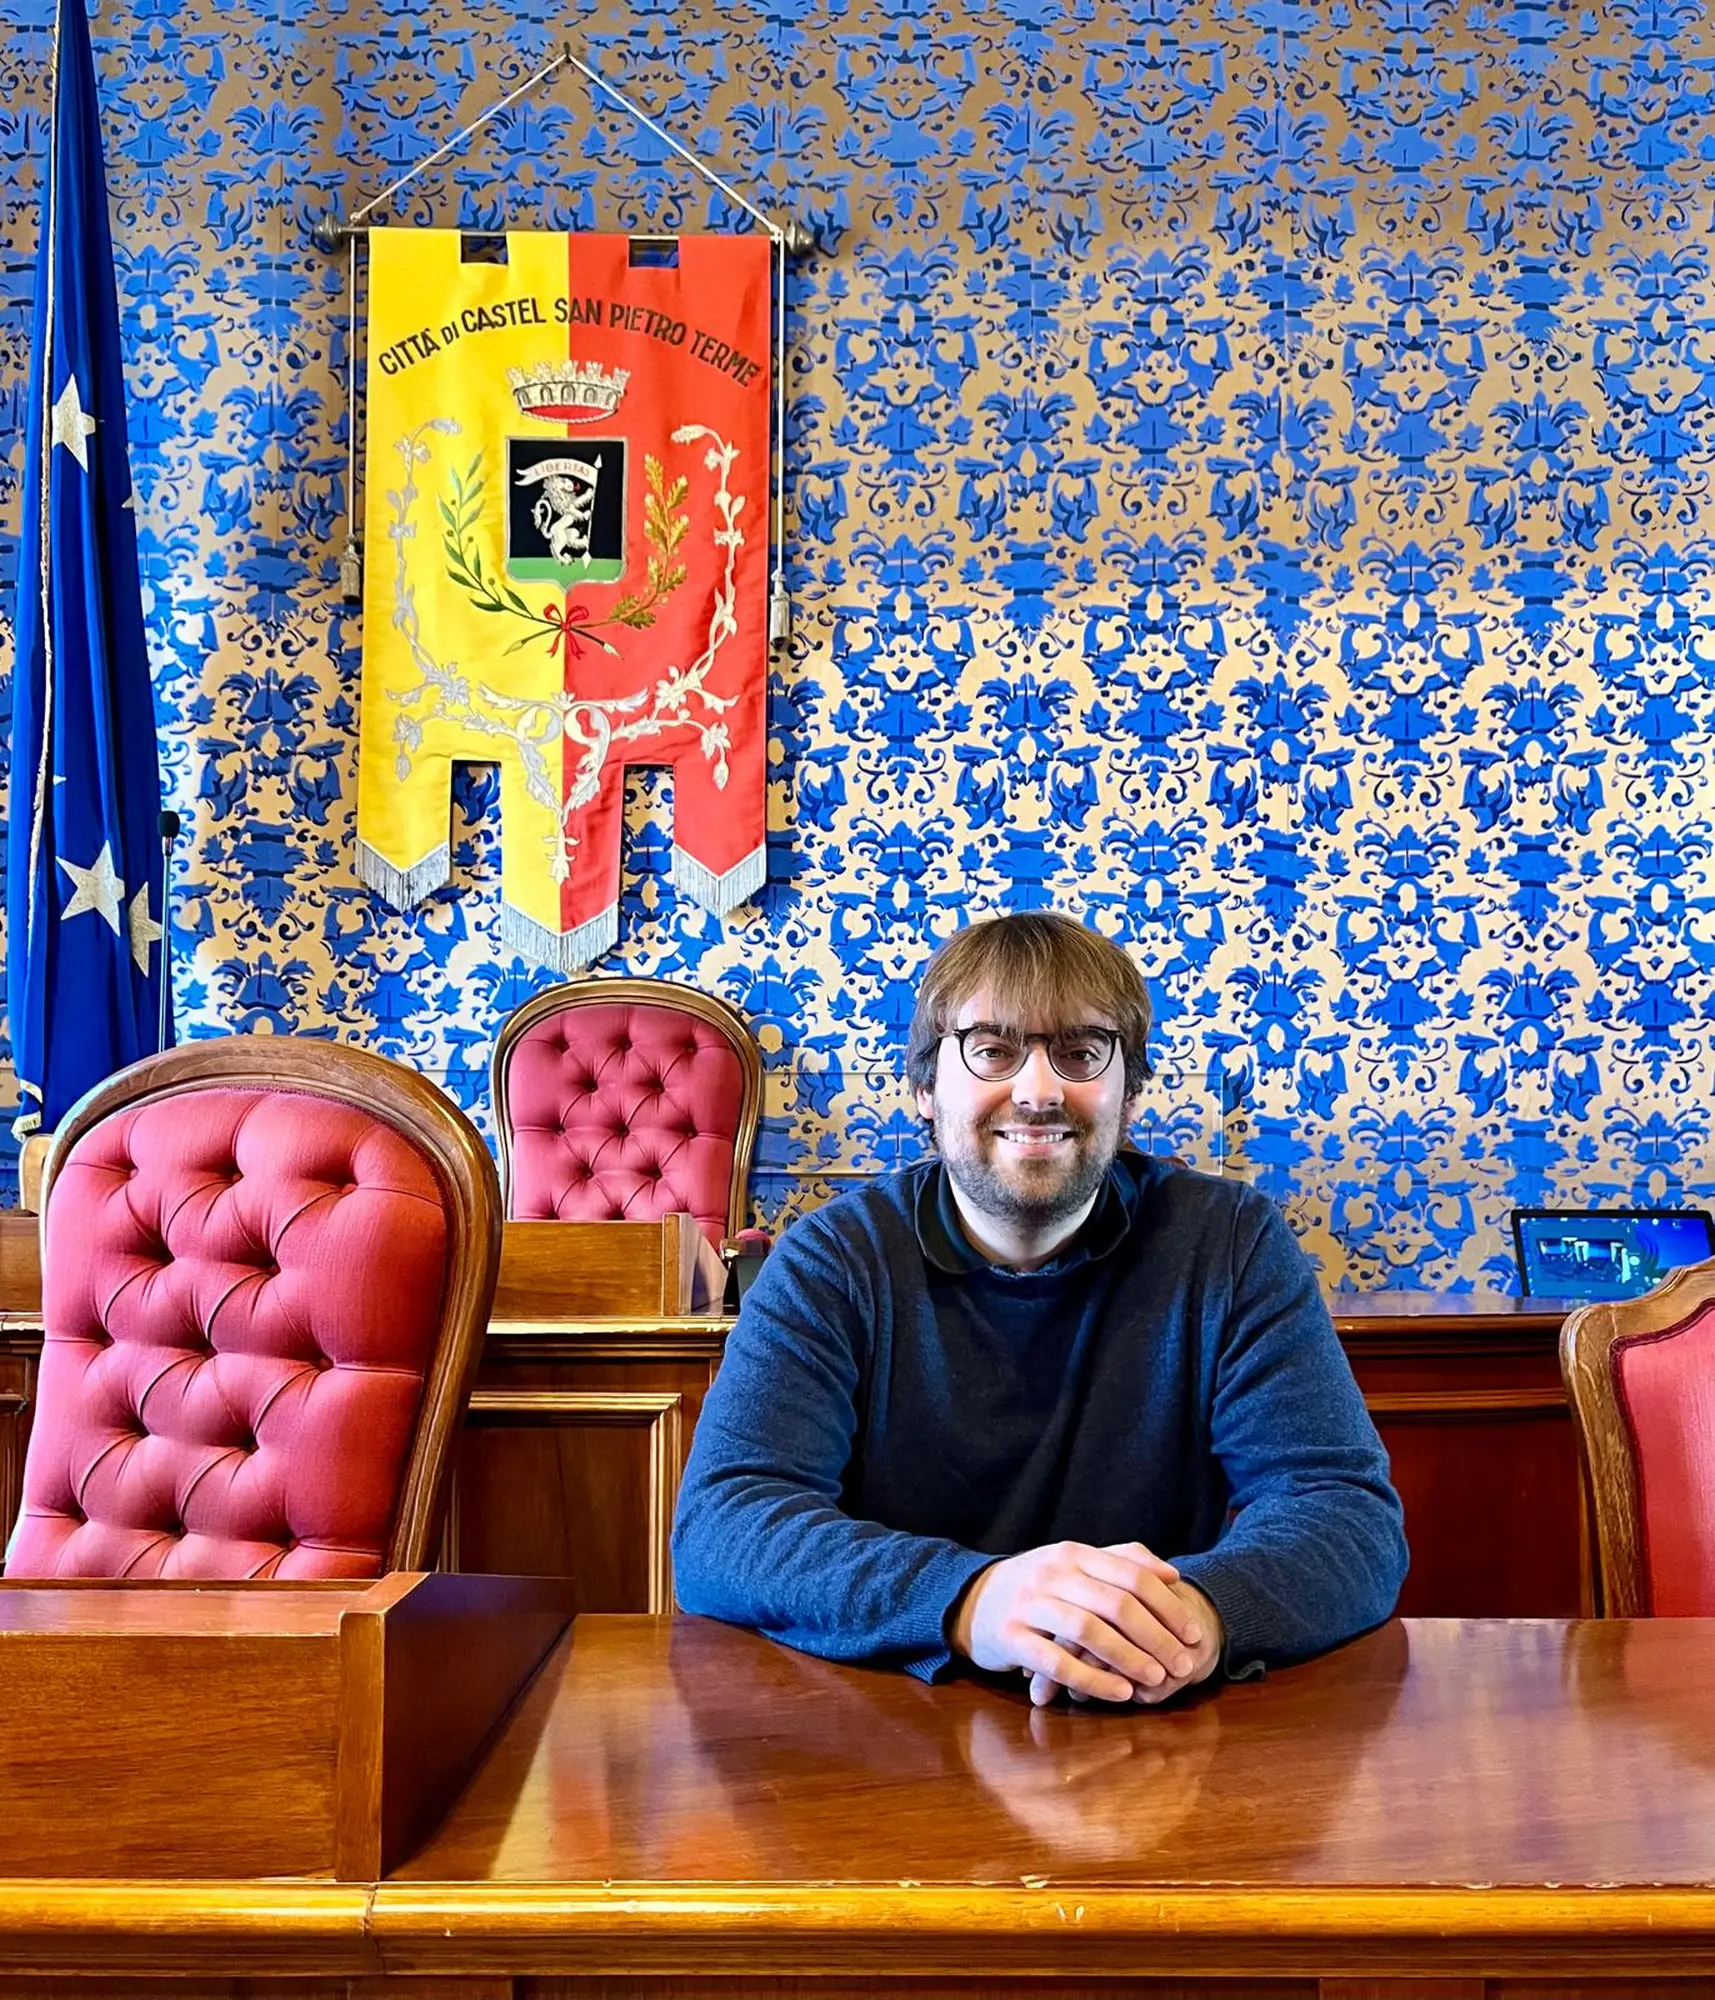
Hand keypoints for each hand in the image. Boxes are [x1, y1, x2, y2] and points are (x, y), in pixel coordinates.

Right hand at [949, 1539, 1208, 1705]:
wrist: (971, 1601)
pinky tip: (1119, 1692)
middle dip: (1157, 1636)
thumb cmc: (1036, 1587)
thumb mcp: (1073, 1564)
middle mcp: (1051, 1574)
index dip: (1168, 1606)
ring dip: (1129, 1658)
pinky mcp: (1010, 1638)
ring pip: (1088, 1631)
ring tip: (1156, 1679)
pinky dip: (1092, 1679)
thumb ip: (1120, 1561)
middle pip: (1116, 1603)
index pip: (1132, 1575)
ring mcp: (1028, 1605)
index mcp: (1073, 1554)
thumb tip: (1171, 1572)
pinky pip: (1056, 1661)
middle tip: (1182, 1664)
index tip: (1194, 1633)